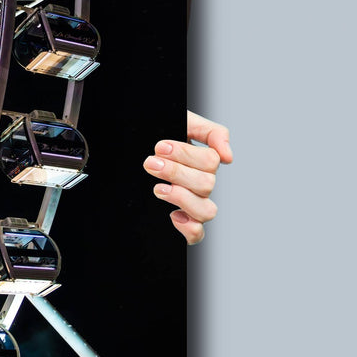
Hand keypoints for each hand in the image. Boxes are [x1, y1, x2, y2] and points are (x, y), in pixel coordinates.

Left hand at [143, 110, 232, 244]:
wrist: (128, 148)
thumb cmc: (156, 134)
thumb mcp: (182, 122)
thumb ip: (211, 132)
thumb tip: (228, 156)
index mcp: (202, 160)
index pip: (211, 161)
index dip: (186, 155)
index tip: (159, 147)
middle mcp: (200, 183)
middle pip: (207, 184)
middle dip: (176, 172)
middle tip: (151, 163)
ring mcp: (192, 203)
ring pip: (207, 211)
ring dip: (182, 198)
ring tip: (158, 188)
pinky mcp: (182, 220)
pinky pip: (198, 234)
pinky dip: (189, 227)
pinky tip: (172, 214)